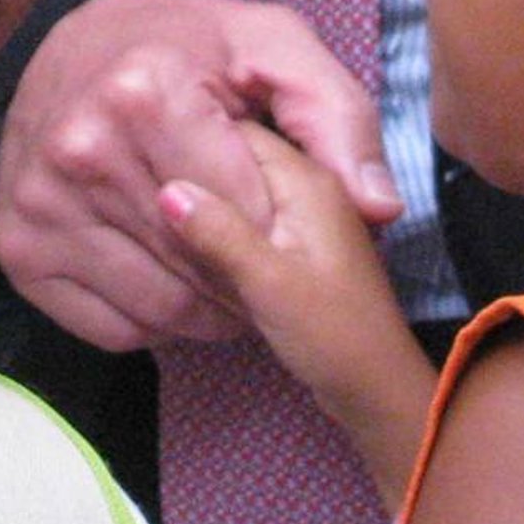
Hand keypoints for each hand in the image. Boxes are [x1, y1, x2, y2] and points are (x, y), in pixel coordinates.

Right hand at [0, 0, 398, 349]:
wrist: (85, 43)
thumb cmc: (192, 47)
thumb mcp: (276, 48)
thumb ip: (339, 117)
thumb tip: (377, 205)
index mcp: (144, 92)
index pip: (244, 215)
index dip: (281, 228)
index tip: (284, 214)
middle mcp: (79, 148)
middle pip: (200, 268)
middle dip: (246, 272)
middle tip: (260, 246)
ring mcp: (38, 202)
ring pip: (159, 308)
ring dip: (206, 305)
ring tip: (222, 263)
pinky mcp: (17, 245)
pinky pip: (108, 327)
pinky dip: (152, 319)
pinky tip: (168, 271)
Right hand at [159, 122, 434, 510]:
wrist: (376, 393)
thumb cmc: (334, 336)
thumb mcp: (273, 284)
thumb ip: (221, 233)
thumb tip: (167, 193)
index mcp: (301, 177)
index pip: (232, 129)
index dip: (186, 144)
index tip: (147, 173)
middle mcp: (296, 185)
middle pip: (224, 160)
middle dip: (187, 189)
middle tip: (154, 222)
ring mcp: (288, 217)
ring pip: (222, 196)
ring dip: (192, 224)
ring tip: (167, 252)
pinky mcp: (277, 249)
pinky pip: (227, 228)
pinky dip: (201, 245)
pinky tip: (177, 272)